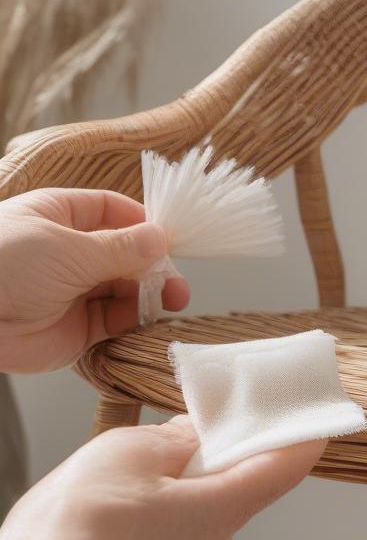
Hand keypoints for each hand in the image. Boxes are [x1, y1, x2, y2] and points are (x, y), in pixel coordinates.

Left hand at [0, 188, 189, 373]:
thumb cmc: (4, 267)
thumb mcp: (68, 247)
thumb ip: (121, 247)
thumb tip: (161, 238)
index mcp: (60, 216)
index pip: (112, 211)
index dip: (143, 223)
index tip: (171, 239)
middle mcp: (70, 252)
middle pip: (127, 253)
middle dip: (154, 266)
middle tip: (176, 283)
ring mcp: (75, 291)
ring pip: (127, 288)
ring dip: (150, 294)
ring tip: (169, 302)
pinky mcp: (79, 328)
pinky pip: (117, 320)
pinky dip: (137, 319)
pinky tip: (149, 318)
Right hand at [0, 418, 325, 539]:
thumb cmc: (76, 532)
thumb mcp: (131, 452)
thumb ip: (175, 438)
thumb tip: (194, 434)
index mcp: (225, 509)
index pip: (288, 464)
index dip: (303, 431)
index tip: (312, 407)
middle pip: (244, 476)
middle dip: (223, 442)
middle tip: (197, 412)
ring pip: (205, 496)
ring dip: (184, 469)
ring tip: (137, 457)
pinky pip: (177, 518)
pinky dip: (163, 495)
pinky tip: (123, 489)